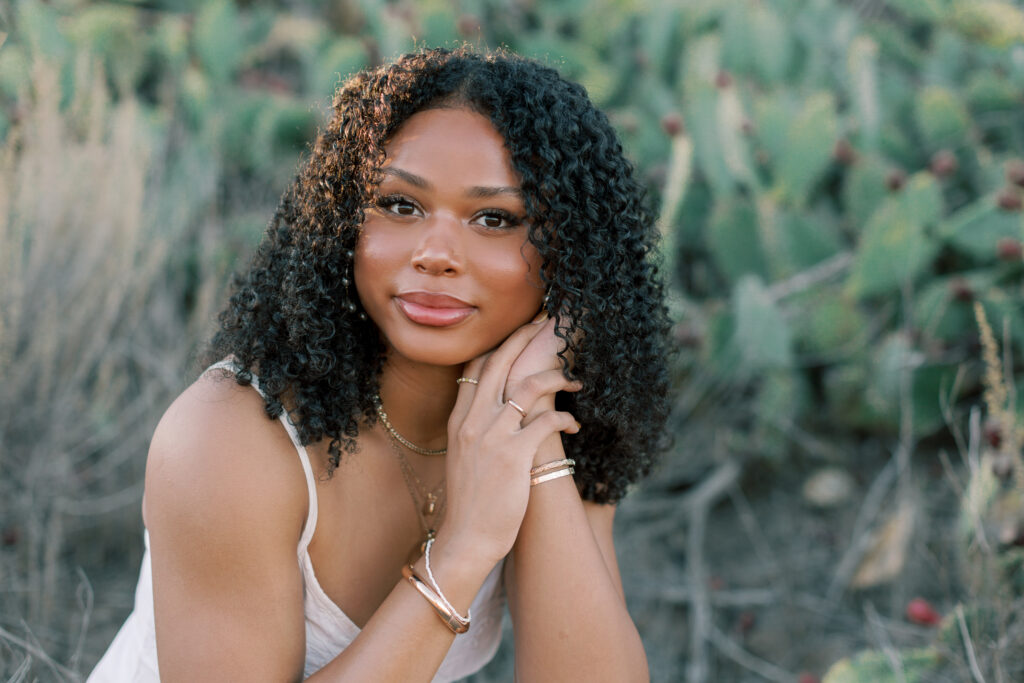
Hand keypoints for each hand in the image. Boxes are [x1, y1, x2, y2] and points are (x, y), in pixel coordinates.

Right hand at [440, 322, 580, 564]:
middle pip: (500, 363)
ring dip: (557, 378)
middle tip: (547, 326)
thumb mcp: (464, 456)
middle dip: (525, 338)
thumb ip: (475, 429)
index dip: (499, 345)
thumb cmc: (471, 502)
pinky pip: (548, 421)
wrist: (466, 539)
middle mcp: (473, 421)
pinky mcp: (515, 456)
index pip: (476, 367)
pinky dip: (566, 417)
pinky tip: (575, 424)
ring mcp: (493, 437)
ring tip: (574, 380)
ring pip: (529, 387)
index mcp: (459, 420)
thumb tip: (497, 411)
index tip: (518, 332)